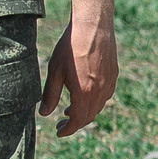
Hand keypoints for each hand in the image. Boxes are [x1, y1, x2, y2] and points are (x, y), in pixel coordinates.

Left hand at [41, 6, 118, 136]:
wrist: (92, 26)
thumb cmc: (70, 47)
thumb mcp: (54, 71)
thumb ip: (49, 94)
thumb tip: (44, 113)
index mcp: (83, 92)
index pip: (77, 121)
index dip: (67, 130)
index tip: (59, 132)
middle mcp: (99, 91)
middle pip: (89, 116)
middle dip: (75, 123)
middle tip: (61, 123)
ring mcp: (109, 83)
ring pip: (98, 107)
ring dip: (85, 112)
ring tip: (71, 110)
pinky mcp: (113, 75)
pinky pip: (105, 95)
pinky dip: (94, 102)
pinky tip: (85, 95)